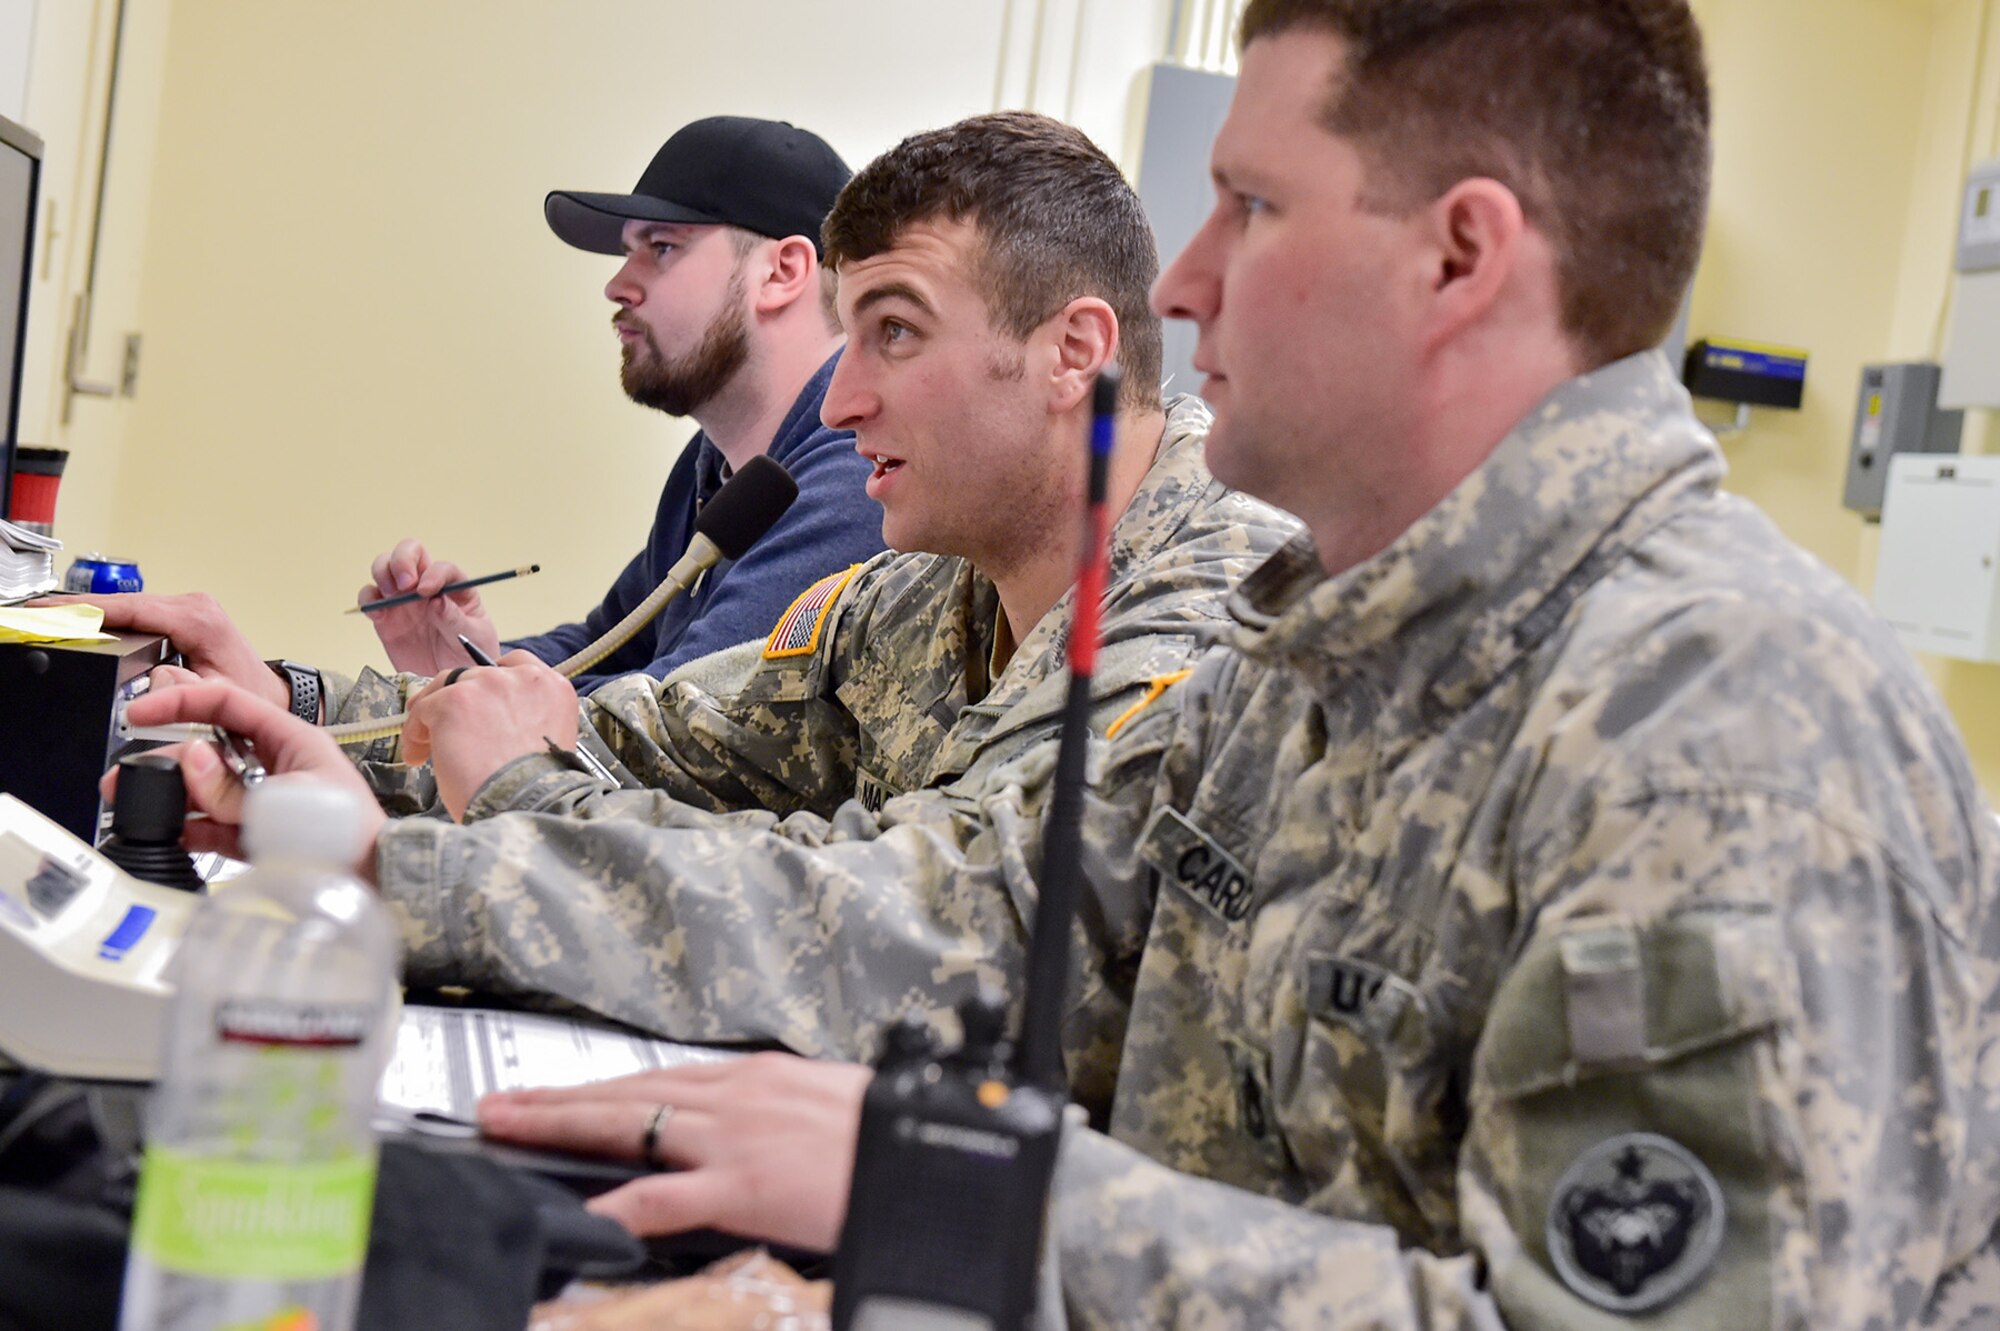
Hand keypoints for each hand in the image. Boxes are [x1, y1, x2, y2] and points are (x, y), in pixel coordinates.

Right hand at [38, 592, 288, 709]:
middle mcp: (194, 606)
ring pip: (128, 606)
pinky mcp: (184, 615)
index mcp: (198, 620)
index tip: (50, 610)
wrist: (268, 698)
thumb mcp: (215, 698)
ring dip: (91, 612)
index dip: (86, 610)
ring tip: (50, 618)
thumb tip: (150, 678)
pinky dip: (109, 617)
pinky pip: (138, 613)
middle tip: (36, 615)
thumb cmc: (249, 698)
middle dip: (78, 609)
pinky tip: (83, 623)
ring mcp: (189, 608)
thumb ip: (181, 689)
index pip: (130, 608)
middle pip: (123, 602)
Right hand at [103, 679, 384, 876]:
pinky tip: (166, 835)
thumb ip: (233, 786)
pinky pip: (213, 825)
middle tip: (122, 778)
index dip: (180, 702)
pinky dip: (188, 829)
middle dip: (164, 760)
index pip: (228, 703)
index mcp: (290, 739)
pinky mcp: (257, 834)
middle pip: (207, 749)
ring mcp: (263, 799)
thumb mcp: (285, 800)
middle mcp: (274, 764)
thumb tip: (190, 759)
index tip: (138, 712)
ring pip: (205, 788)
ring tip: (132, 808)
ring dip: (169, 796)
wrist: (373, 881)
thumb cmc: (345, 831)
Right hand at [361, 539, 502, 674]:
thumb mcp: (472, 637)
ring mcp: (403, 599)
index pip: (442, 568)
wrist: (450, 679)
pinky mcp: (386, 617)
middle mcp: (426, 585)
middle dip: (402, 560)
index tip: (427, 591)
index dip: (434, 574)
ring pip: (385, 567)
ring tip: (391, 596)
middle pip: (409, 552)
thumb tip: (436, 601)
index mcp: (454, 586)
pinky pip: (370, 598)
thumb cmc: (468, 652)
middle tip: (404, 585)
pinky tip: (378, 616)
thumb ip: (454, 619)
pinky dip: (368, 601)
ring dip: (383, 574)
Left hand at [401, 651, 578, 819]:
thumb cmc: (536, 790)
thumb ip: (526, 720)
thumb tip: (490, 725)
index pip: (515, 665)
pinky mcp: (455, 700)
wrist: (527, 806)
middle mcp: (523, 678)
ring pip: (445, 687)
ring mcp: (488, 685)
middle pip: (475, 675)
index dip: (490, 685)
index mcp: (552, 688)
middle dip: (459, 701)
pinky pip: (423, 709)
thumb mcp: (547, 742)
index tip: (477, 705)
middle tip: (446, 729)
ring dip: (433, 714)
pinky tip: (418, 756)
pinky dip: (415, 732)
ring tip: (424, 745)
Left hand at [477, 1053, 869, 1251]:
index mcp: (764, 1077)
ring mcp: (737, 1138)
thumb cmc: (898, 1142)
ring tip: (508, 1130)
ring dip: (559, 1127)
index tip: (564, 1091)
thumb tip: (764, 1134)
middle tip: (500, 1103)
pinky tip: (578, 1216)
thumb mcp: (840, 1109)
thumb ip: (788, 1117)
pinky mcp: (744, 1186)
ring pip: (628, 1125)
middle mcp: (740, 1095)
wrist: (939, 1159)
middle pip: (630, 1091)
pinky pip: (661, 1199)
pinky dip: (613, 1208)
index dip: (606, 1086)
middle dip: (559, 1097)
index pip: (666, 1077)